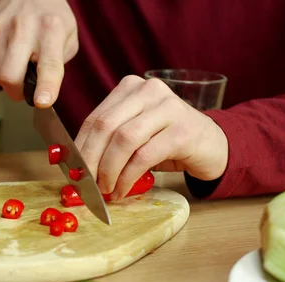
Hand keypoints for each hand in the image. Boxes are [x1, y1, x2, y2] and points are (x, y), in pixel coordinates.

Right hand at [0, 0, 77, 106]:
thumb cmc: (53, 19)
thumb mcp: (68, 38)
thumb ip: (57, 66)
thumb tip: (40, 92)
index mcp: (51, 29)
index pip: (48, 64)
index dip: (45, 87)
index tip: (42, 102)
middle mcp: (24, 27)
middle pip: (10, 76)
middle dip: (16, 92)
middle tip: (25, 90)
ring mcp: (1, 27)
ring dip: (8, 81)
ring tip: (19, 67)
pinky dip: (0, 66)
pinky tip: (10, 53)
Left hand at [75, 75, 228, 199]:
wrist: (212, 146)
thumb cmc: (166, 142)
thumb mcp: (134, 136)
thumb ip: (108, 143)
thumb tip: (77, 168)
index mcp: (130, 88)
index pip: (95, 118)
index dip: (79, 148)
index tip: (72, 172)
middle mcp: (148, 91)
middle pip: (106, 126)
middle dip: (91, 160)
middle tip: (87, 185)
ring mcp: (168, 107)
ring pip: (124, 140)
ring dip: (109, 170)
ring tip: (106, 190)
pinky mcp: (183, 130)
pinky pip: (145, 156)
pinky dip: (128, 177)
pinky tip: (122, 190)